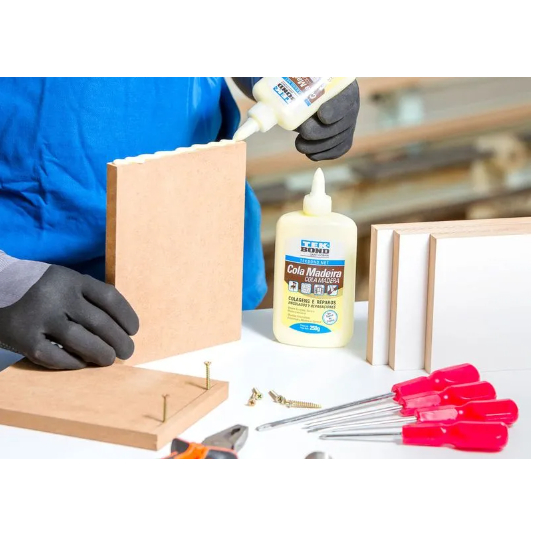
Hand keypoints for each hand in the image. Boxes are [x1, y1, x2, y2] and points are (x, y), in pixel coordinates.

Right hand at [0, 263, 138, 369]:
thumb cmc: (34, 288)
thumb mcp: (61, 280)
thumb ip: (86, 296)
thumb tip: (120, 326)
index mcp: (70, 279)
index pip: (110, 298)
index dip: (127, 317)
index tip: (134, 330)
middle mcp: (56, 296)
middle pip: (100, 323)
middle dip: (120, 341)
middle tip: (127, 351)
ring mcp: (38, 317)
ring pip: (82, 342)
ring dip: (101, 354)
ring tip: (109, 359)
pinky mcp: (22, 338)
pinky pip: (56, 356)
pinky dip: (73, 363)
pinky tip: (81, 363)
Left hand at [295, 80, 359, 160]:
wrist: (307, 93)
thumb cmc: (303, 81)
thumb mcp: (302, 76)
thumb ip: (298, 79)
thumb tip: (279, 79)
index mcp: (344, 86)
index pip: (346, 99)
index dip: (336, 109)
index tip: (322, 115)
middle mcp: (351, 106)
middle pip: (342, 124)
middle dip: (321, 131)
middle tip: (303, 131)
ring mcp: (349, 124)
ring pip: (338, 141)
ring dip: (318, 146)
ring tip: (299, 145)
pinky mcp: (343, 139)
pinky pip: (337, 150)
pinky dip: (323, 154)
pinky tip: (310, 154)